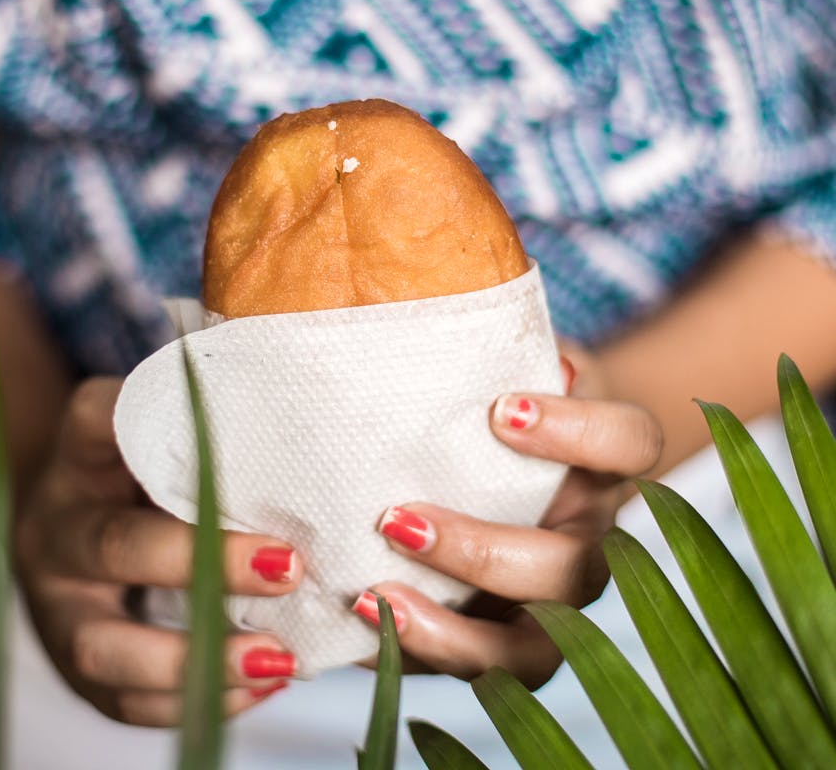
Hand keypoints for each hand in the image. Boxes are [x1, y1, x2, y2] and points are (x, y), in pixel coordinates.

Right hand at [14, 377, 303, 725]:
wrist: (77, 519)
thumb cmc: (144, 470)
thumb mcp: (161, 431)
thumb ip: (214, 423)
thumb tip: (320, 422)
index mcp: (81, 452)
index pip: (102, 418)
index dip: (168, 431)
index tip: (246, 443)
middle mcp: (58, 526)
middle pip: (116, 545)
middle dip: (203, 562)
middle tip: (288, 567)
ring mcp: (58, 604)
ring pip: (105, 647)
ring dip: (197, 659)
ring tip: (280, 656)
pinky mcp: (75, 665)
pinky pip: (124, 701)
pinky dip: (197, 700)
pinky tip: (262, 682)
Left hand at [354, 346, 662, 685]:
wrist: (510, 453)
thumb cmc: (502, 394)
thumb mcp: (509, 360)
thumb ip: (499, 347)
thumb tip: (470, 324)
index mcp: (607, 461)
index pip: (632, 444)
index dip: (579, 434)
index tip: (501, 410)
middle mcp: (594, 537)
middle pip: (577, 568)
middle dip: (486, 551)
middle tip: (397, 519)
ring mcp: (556, 600)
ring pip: (540, 648)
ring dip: (456, 631)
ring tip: (375, 595)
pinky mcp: (508, 636)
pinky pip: (484, 671)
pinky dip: (424, 653)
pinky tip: (364, 616)